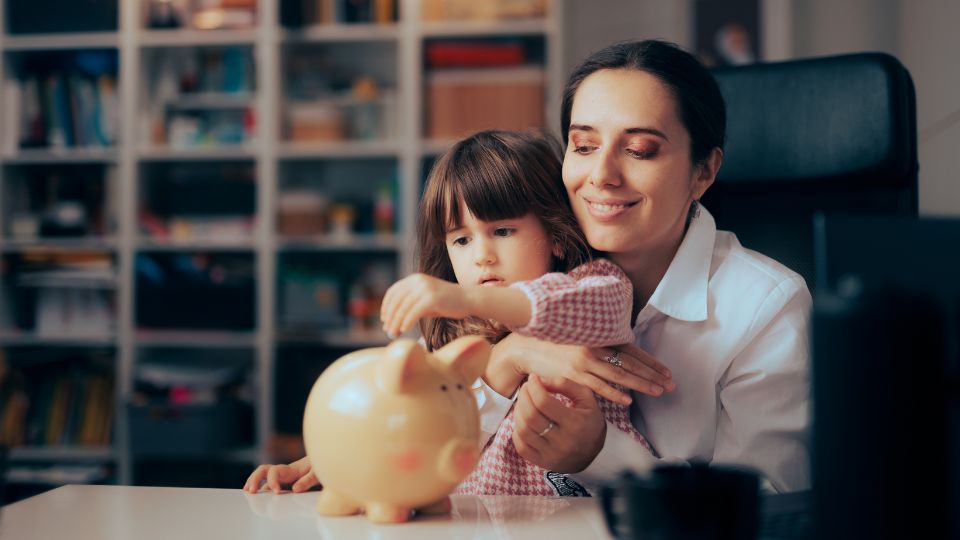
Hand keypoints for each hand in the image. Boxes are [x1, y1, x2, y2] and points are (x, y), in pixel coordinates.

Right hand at [243, 456, 318, 493]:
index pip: (274, 471)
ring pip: (264, 477)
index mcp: (291, 469)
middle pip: (263, 470)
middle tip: (250, 490)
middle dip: (254, 479)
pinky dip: (261, 489)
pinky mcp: (285, 483)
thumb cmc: (322, 466)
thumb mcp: (319, 472)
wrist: (326, 460)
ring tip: (247, 492)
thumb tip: (295, 489)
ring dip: (254, 483)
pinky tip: (257, 496)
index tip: (276, 492)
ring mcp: (283, 477)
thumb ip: (308, 480)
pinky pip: (270, 484)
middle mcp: (284, 472)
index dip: (272, 481)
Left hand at [380, 273, 468, 336]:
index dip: (386, 305)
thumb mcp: (425, 300)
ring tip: (394, 333)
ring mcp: (425, 289)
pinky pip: (413, 312)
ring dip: (396, 322)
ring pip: (403, 307)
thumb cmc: (446, 303)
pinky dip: (407, 322)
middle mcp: (418, 281)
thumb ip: (409, 305)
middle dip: (390, 317)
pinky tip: (404, 330)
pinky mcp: (432, 298)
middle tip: (387, 330)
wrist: (468, 299)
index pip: (393, 291)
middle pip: (396, 300)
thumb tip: (390, 321)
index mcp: (414, 279)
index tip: (384, 318)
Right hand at [487, 334, 674, 404]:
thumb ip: (599, 344)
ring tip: (658, 392)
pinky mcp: (572, 373)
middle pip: (630, 362)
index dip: (651, 362)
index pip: (632, 350)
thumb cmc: (554, 342)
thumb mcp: (579, 338)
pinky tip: (628, 400)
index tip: (667, 372)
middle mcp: (595, 346)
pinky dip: (614, 393)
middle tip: (671, 385)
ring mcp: (584, 360)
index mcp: (598, 336)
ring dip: (640, 384)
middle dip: (652, 374)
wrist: (526, 346)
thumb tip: (619, 353)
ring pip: (618, 374)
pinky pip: (597, 385)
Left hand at [512, 374, 605, 472]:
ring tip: (523, 402)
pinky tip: (523, 420)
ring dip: (518, 411)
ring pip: (523, 430)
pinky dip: (517, 430)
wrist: (594, 455)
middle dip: (524, 396)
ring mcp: (551, 455)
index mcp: (575, 423)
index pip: (544, 402)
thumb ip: (565, 384)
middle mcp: (563, 442)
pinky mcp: (542, 463)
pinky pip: (521, 446)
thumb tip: (540, 380)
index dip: (534, 387)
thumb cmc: (589, 421)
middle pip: (531, 415)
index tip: (533, 378)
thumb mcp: (586, 398)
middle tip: (526, 388)